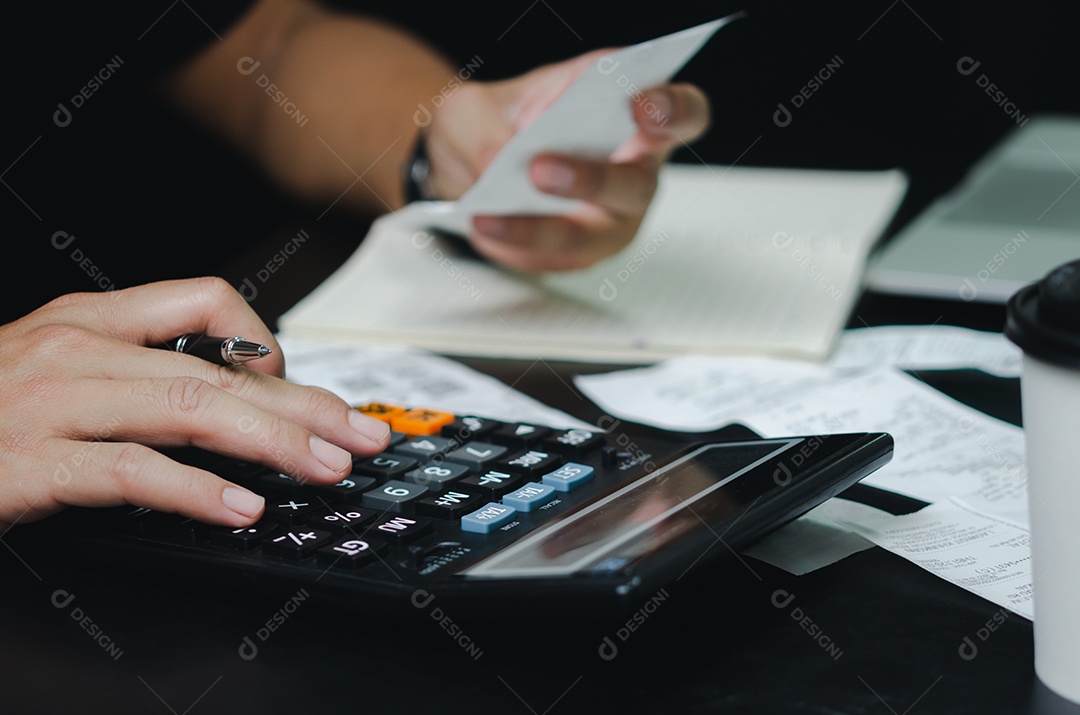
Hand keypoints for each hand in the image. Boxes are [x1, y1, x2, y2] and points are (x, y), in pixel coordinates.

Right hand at [0, 277, 389, 530]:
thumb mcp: (55, 370)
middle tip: (361, 433)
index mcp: (88, 320)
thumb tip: (227, 401)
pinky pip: (131, 472)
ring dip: (274, 441)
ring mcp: (51, 403)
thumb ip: (133, 373)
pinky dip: (196, 490)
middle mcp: (76, 350)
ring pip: (190, 409)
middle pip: (218, 367)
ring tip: (327, 467)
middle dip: (304, 403)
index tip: (299, 379)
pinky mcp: (29, 463)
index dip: (265, 337)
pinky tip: (241, 509)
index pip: (203, 298)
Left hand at [425, 49, 710, 270]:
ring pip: (592, 236)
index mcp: (630, 111)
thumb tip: (496, 168)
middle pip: (638, 185)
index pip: (683, 113)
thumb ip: (486, 130)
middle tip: (540, 170)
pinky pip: (552, 260)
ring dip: (542, 229)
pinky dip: (514, 245)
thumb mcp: (474, 108)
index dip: (674, 110)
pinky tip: (482, 227)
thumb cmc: (496, 121)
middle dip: (593, 180)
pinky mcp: (579, 255)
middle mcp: (634, 170)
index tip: (642, 105)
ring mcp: (611, 220)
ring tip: (487, 216)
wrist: (471, 162)